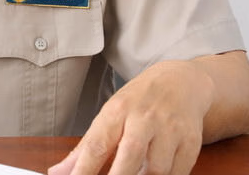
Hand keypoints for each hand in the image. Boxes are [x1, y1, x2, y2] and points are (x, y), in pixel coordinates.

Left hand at [48, 60, 212, 174]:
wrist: (180, 83)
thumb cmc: (139, 102)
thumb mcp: (110, 115)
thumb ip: (86, 148)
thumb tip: (58, 173)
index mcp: (117, 110)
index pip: (97, 144)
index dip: (83, 170)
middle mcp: (144, 117)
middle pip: (130, 154)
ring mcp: (170, 129)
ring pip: (157, 169)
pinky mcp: (191, 142)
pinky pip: (177, 173)